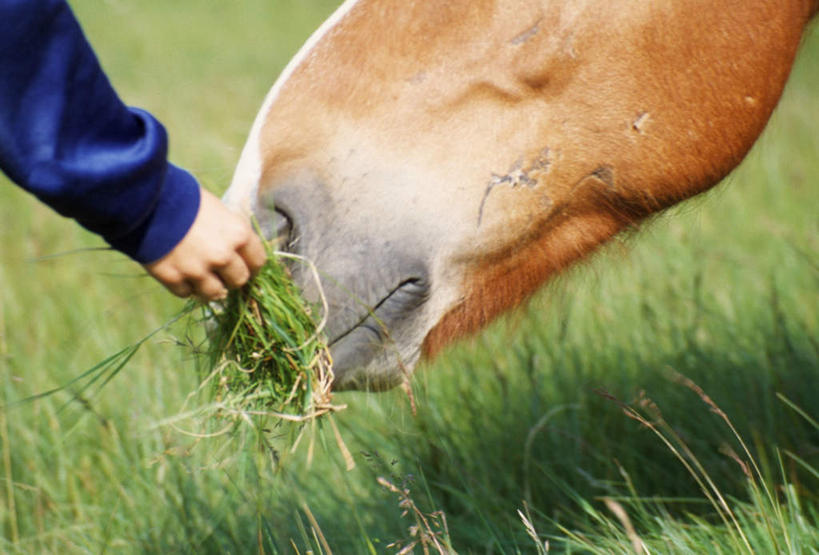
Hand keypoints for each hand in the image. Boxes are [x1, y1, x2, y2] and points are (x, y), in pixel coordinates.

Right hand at [143, 188, 265, 300]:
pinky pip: (186, 293)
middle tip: (222, 272)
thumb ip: (230, 231)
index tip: (246, 267)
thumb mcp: (217, 209)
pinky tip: (180, 273)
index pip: (258, 262)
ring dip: (210, 287)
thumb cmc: (185, 198)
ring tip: (201, 276)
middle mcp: (223, 256)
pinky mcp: (174, 278)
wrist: (145, 199)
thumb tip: (237, 248)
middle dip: (232, 278)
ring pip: (215, 294)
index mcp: (239, 234)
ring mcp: (198, 270)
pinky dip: (184, 286)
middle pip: (239, 281)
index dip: (252, 266)